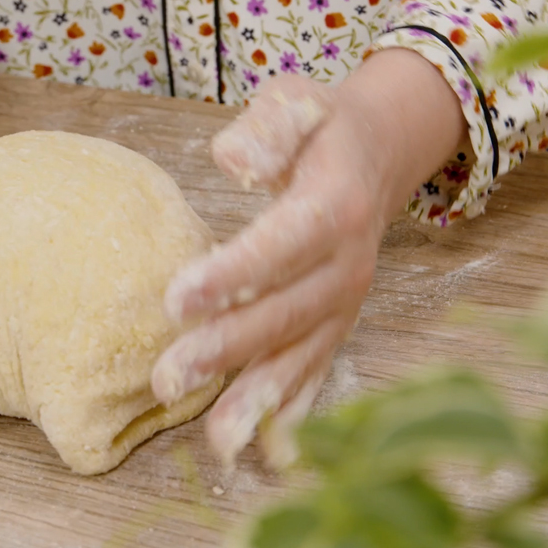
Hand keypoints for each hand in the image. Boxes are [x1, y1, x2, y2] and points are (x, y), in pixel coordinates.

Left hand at [152, 49, 467, 468]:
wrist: (378, 150)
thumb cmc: (322, 126)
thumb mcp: (297, 103)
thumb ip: (268, 127)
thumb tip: (231, 158)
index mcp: (335, 204)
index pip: (283, 244)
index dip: (234, 273)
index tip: (177, 298)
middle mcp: (350, 262)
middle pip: (287, 311)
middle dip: (228, 347)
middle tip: (168, 375)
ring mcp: (348, 299)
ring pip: (303, 353)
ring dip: (257, 395)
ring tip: (217, 438)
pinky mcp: (339, 320)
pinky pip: (319, 368)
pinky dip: (293, 407)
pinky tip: (262, 445)